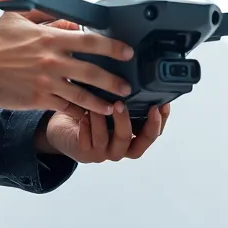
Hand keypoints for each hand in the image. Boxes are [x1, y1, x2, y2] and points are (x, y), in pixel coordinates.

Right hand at [0, 11, 133, 115]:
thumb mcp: (19, 17)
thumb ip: (46, 15)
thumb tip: (69, 19)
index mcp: (50, 38)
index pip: (90, 41)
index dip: (112, 47)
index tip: (127, 52)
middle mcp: (52, 61)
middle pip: (92, 71)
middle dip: (114, 80)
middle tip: (127, 85)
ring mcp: (46, 83)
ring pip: (81, 95)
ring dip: (101, 102)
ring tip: (114, 106)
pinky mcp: (38, 99)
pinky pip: (64, 107)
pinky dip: (79, 112)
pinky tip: (89, 116)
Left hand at [37, 102, 170, 162]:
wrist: (66, 128)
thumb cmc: (94, 113)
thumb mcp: (113, 105)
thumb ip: (127, 99)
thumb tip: (139, 74)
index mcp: (133, 138)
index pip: (153, 135)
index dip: (159, 122)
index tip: (161, 104)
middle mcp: (122, 148)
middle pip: (136, 145)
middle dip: (129, 122)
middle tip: (122, 104)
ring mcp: (104, 154)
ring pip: (108, 141)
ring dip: (103, 121)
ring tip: (98, 105)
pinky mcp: (85, 154)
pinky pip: (88, 143)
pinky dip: (87, 128)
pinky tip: (84, 115)